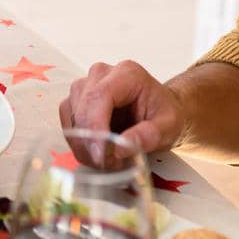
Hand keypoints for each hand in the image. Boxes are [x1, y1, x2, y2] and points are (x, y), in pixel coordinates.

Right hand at [59, 60, 184, 153]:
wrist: (159, 108)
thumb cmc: (164, 114)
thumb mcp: (169, 126)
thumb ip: (149, 135)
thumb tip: (119, 149)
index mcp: (126, 74)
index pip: (99, 96)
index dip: (95, 126)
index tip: (101, 155)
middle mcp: (101, 74)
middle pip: (82, 106)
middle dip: (90, 141)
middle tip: (109, 164)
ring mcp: (85, 84)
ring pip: (72, 115)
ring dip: (83, 144)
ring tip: (107, 160)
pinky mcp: (77, 99)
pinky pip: (69, 122)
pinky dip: (79, 142)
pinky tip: (97, 152)